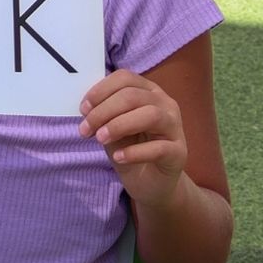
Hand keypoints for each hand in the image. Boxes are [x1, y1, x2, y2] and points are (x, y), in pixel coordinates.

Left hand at [79, 66, 188, 208]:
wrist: (152, 184)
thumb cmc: (132, 149)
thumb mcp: (113, 129)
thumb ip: (104, 115)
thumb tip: (87, 108)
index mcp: (148, 91)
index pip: (125, 78)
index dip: (101, 90)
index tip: (83, 109)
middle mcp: (165, 104)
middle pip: (133, 96)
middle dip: (104, 111)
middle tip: (86, 129)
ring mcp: (175, 127)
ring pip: (151, 115)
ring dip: (120, 125)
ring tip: (101, 139)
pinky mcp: (178, 152)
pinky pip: (159, 148)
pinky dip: (135, 152)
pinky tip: (118, 157)